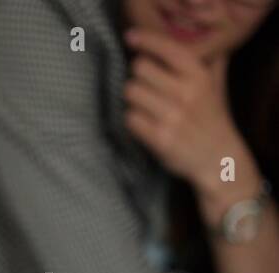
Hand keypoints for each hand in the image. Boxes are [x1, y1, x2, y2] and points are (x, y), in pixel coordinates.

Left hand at [123, 28, 242, 189]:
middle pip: (140, 69)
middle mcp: (187, 92)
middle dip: (138, 76)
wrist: (218, 158)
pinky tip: (143, 124)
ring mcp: (172, 116)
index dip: (146, 40)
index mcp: (200, 75)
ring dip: (132, 99)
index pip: (167, 48)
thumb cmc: (212, 119)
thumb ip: (205, 62)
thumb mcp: (215, 85)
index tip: (131, 37)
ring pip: (130, 93)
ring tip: (145, 107)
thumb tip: (186, 44)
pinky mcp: (159, 138)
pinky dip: (132, 120)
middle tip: (145, 86)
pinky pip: (130, 119)